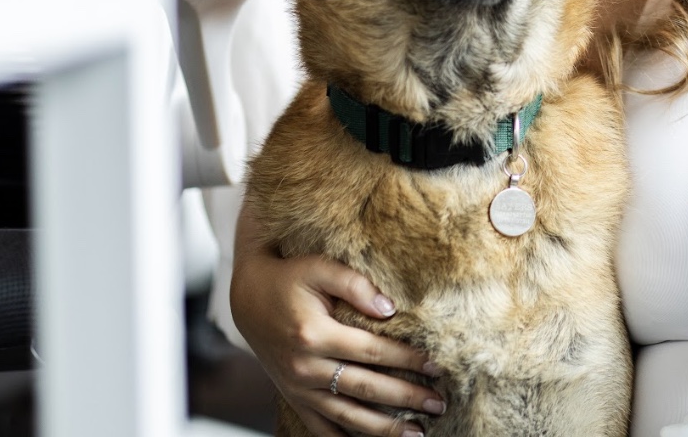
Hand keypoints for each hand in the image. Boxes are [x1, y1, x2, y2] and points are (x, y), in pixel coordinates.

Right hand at [230, 214, 445, 436]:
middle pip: (366, 388)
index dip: (406, 359)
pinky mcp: (293, 397)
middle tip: (439, 403)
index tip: (435, 365)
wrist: (247, 298)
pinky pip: (321, 427)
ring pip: (347, 415)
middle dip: (406, 397)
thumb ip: (355, 284)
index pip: (372, 351)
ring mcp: (298, 388)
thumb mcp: (319, 268)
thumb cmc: (288, 278)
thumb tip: (390, 309)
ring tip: (417, 433)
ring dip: (384, 428)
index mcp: (314, 334)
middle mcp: (305, 367)